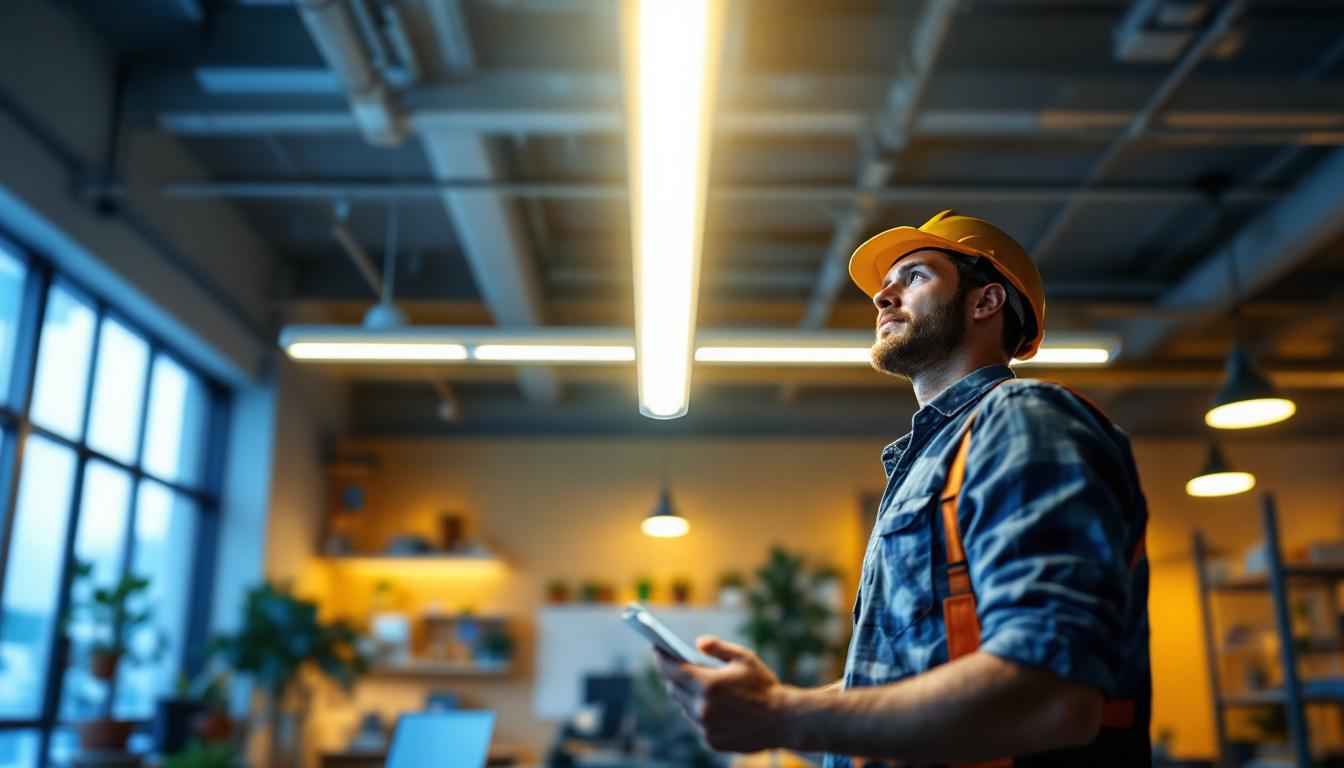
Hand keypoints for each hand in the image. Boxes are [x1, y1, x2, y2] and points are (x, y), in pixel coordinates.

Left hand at [652, 636, 791, 752]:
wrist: (784, 720)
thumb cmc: (765, 686)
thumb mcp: (745, 658)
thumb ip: (718, 647)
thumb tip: (697, 643)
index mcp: (708, 684)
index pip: (670, 669)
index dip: (660, 657)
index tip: (656, 648)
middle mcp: (702, 708)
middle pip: (673, 688)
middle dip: (675, 675)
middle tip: (678, 665)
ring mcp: (705, 727)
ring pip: (682, 706)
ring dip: (686, 695)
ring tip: (697, 686)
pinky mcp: (711, 741)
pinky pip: (694, 723)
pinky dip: (697, 712)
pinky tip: (710, 705)